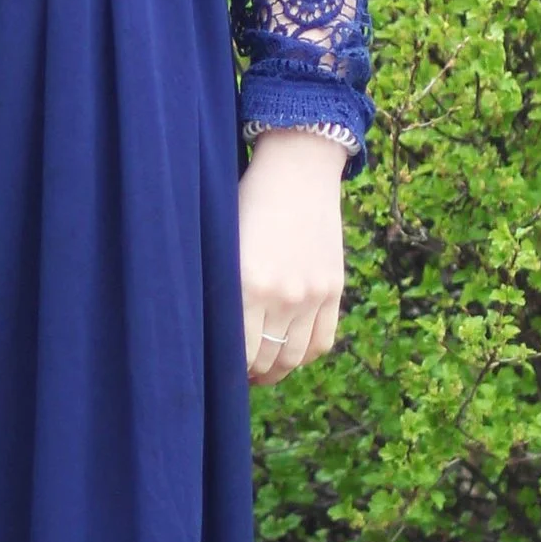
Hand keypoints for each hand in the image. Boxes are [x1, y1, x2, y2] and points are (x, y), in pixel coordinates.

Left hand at [238, 132, 346, 387]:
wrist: (297, 169)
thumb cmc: (247, 201)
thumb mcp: (222, 243)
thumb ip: (219, 289)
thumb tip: (207, 333)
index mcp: (245, 285)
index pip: (236, 353)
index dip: (226, 370)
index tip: (215, 370)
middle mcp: (282, 296)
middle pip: (266, 360)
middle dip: (249, 372)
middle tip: (236, 372)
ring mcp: (312, 295)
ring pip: (295, 357)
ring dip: (277, 369)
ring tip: (262, 367)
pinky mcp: (333, 289)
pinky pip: (323, 341)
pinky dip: (305, 355)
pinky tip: (290, 352)